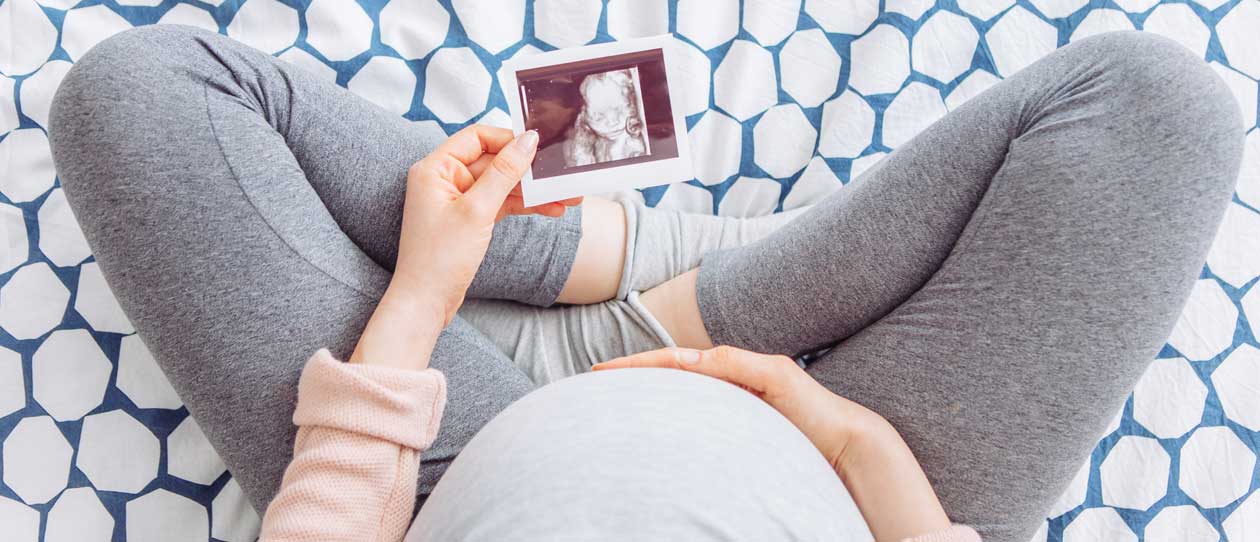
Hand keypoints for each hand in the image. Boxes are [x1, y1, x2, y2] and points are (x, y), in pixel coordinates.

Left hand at [350, 125, 578, 369]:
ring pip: (502, 186)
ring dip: (533, 192)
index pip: (477, 138)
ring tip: (567, 197)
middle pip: (494, 162)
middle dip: (529, 171)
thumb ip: (504, 172)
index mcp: (436, 168)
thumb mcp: (477, 210)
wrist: (426, 302)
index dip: (509, 140)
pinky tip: (551, 210)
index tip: (540, 147)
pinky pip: (501, 204)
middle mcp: (445, 180)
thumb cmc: (439, 257)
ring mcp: (458, 200)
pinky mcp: (469, 220)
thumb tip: (528, 141)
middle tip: (562, 175)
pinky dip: (524, 207)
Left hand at [593, 346, 952, 540]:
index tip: (602, 383)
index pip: (674, 381)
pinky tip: (676, 366)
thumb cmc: (796, 449)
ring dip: (656, 364)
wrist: (845, 444)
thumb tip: (678, 458)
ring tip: (619, 369)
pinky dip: (701, 365)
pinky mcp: (773, 372)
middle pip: (674, 366)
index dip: (639, 379)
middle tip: (595, 373)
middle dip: (634, 368)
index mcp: (726, 391)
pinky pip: (729, 366)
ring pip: (694, 361)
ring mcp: (753, 369)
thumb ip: (717, 440)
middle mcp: (736, 373)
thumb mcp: (746, 446)